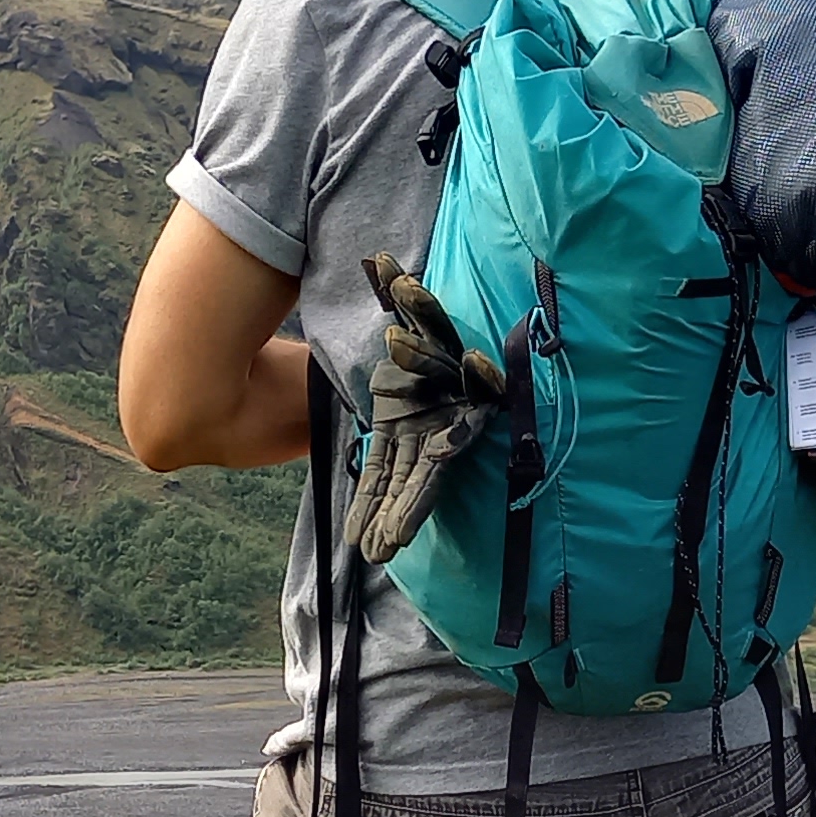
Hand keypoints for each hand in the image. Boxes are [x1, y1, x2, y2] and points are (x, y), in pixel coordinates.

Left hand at [345, 255, 504, 562]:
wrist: (422, 337)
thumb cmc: (420, 319)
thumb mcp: (409, 306)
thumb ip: (397, 289)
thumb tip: (378, 262)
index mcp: (455, 394)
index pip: (443, 440)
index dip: (428, 470)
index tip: (421, 492)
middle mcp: (443, 419)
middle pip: (425, 471)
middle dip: (406, 508)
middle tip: (387, 543)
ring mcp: (423, 433)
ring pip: (406, 485)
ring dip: (390, 519)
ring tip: (374, 554)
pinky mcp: (399, 439)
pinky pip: (385, 476)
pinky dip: (373, 504)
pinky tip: (360, 539)